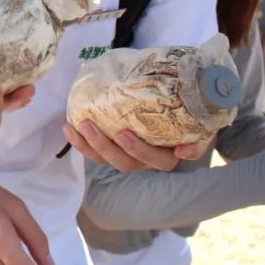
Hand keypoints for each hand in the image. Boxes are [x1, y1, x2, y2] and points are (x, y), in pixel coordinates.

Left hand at [62, 120, 211, 172]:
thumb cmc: (178, 107)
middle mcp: (149, 158)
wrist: (163, 101)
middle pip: (133, 163)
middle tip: (117, 132)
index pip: (172, 158)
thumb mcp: (192, 111)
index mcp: (171, 150)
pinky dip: (80, 142)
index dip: (174, 155)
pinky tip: (69, 127)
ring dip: (94, 146)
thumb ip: (195, 122)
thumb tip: (185, 151)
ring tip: (82, 125)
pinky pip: (94, 152)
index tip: (178, 150)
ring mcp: (128, 155)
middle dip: (123, 150)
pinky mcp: (111, 149)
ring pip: (110, 160)